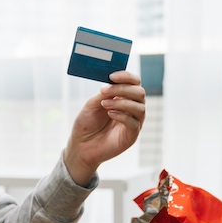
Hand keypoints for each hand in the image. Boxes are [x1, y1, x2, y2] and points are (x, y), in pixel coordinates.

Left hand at [64, 70, 145, 185]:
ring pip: (140, 107)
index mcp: (123, 98)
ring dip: (122, 102)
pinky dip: (122, 115)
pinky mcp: (132, 135)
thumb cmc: (86, 124)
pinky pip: (134, 122)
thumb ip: (104, 94)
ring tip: (105, 104)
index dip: (126, 77)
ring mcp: (133, 122)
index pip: (134, 82)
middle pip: (139, 92)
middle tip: (104, 91)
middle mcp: (131, 108)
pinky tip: (110, 114)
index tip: (112, 76)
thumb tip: (113, 83)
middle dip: (122, 89)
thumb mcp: (92, 104)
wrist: (81, 146)